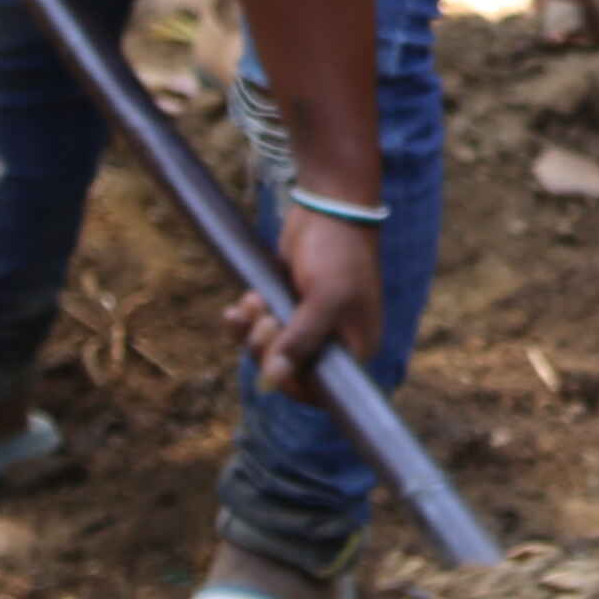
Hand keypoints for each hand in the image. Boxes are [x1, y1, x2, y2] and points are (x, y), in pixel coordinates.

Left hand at [236, 206, 383, 395]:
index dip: (291, 384)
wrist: (327, 208)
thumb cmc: (338, 254)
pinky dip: (246, 317)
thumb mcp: (324, 300)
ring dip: (252, 330)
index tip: (273, 365)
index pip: (321, 389)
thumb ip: (300, 342)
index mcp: (355, 348)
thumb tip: (272, 380)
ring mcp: (307, 323)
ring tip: (254, 303)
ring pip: (267, 347)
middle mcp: (333, 340)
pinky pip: (259, 326)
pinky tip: (243, 302)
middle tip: (267, 320)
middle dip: (267, 347)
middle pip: (287, 370)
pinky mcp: (287, 305)